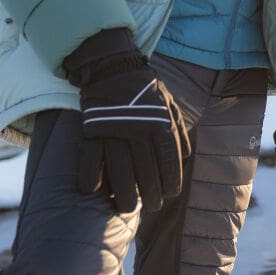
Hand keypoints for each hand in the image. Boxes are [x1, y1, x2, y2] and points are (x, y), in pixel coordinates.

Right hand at [65, 30, 187, 211]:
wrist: (114, 66)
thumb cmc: (145, 89)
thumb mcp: (169, 104)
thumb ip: (178, 131)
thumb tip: (184, 158)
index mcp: (161, 123)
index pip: (169, 161)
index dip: (171, 181)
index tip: (170, 195)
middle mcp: (140, 129)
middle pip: (146, 171)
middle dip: (151, 193)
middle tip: (153, 207)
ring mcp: (115, 130)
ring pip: (120, 171)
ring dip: (124, 193)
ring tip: (128, 208)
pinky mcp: (93, 129)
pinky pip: (91, 158)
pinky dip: (91, 176)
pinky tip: (94, 190)